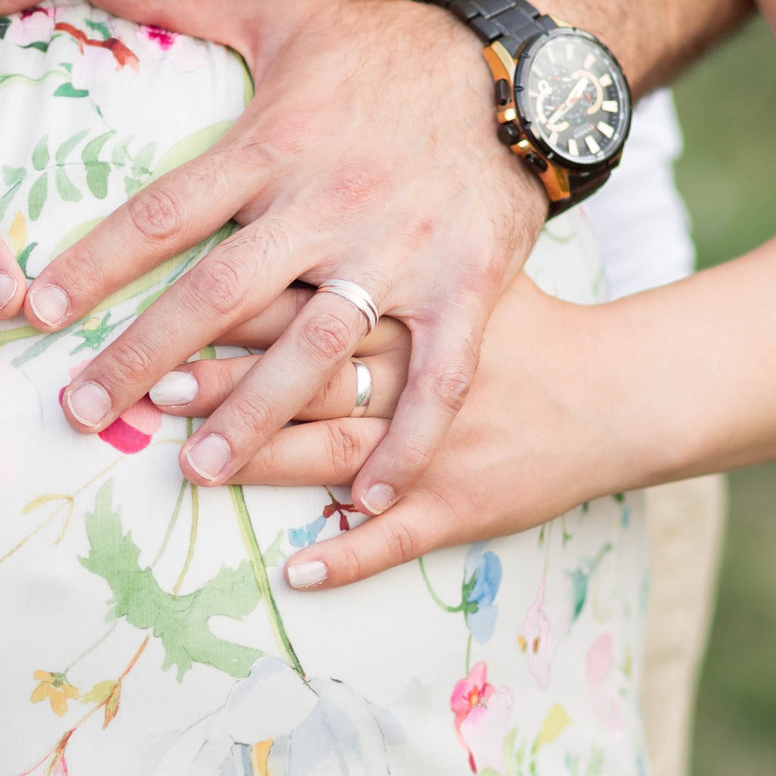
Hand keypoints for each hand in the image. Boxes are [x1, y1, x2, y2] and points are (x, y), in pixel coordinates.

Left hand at [32, 0, 544, 511]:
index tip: (35, 312)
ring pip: (313, 350)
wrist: (523, 61)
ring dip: (255, 416)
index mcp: (273, 143)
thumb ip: (179, 0)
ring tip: (198, 471)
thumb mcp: (284, 10)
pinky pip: (436, 380)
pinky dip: (406, 443)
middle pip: (219, 295)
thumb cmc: (386, 45)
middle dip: (143, 359)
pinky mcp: (466, 289)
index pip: (162, 210)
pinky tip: (368, 500)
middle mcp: (328, 204)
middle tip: (82, 414)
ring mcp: (399, 254)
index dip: (95, 263)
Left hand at [152, 279, 634, 586]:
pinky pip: (400, 538)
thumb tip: (282, 204)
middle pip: (311, 374)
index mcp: (408, 302)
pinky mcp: (464, 504)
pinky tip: (294, 571)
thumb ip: (367, 248)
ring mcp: (438, 443)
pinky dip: (348, 557)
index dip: (238, 308)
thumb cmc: (519, 323)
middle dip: (232, 385)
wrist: (618, 389)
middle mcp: (416, 369)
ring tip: (195, 469)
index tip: (170, 312)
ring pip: (340, 453)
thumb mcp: (449, 264)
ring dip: (267, 460)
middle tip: (158, 390)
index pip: (308, 299)